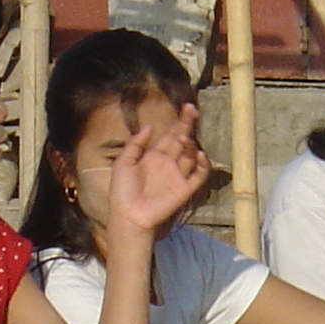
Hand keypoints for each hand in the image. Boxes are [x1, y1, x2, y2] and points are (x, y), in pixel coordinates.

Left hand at [107, 101, 210, 236]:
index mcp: (153, 156)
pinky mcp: (184, 190)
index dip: (177, 122)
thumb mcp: (123, 163)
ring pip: (191, 156)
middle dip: (187, 125)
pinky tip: (199, 154)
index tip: (185, 108)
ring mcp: (177, 176)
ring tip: (184, 138)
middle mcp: (167, 164)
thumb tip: (150, 126)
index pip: (169, 135)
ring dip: (190, 144)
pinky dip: (203, 165)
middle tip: (192, 110)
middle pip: (182, 140)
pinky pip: (199, 176)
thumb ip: (135, 144)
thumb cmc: (121, 191)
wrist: (128, 215)